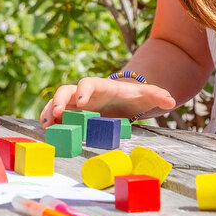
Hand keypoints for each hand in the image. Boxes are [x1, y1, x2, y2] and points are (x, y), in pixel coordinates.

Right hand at [40, 78, 175, 126]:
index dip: (84, 91)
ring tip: (46, 126)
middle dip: (59, 101)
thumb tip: (170, 100)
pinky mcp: (73, 113)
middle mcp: (84, 92)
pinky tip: (47, 131)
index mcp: (100, 86)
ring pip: (57, 102)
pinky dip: (50, 121)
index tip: (82, 103)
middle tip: (56, 115)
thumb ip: (157, 95)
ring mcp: (76, 102)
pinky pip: (57, 115)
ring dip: (48, 112)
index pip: (88, 83)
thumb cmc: (134, 96)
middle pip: (65, 90)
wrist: (126, 98)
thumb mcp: (146, 95)